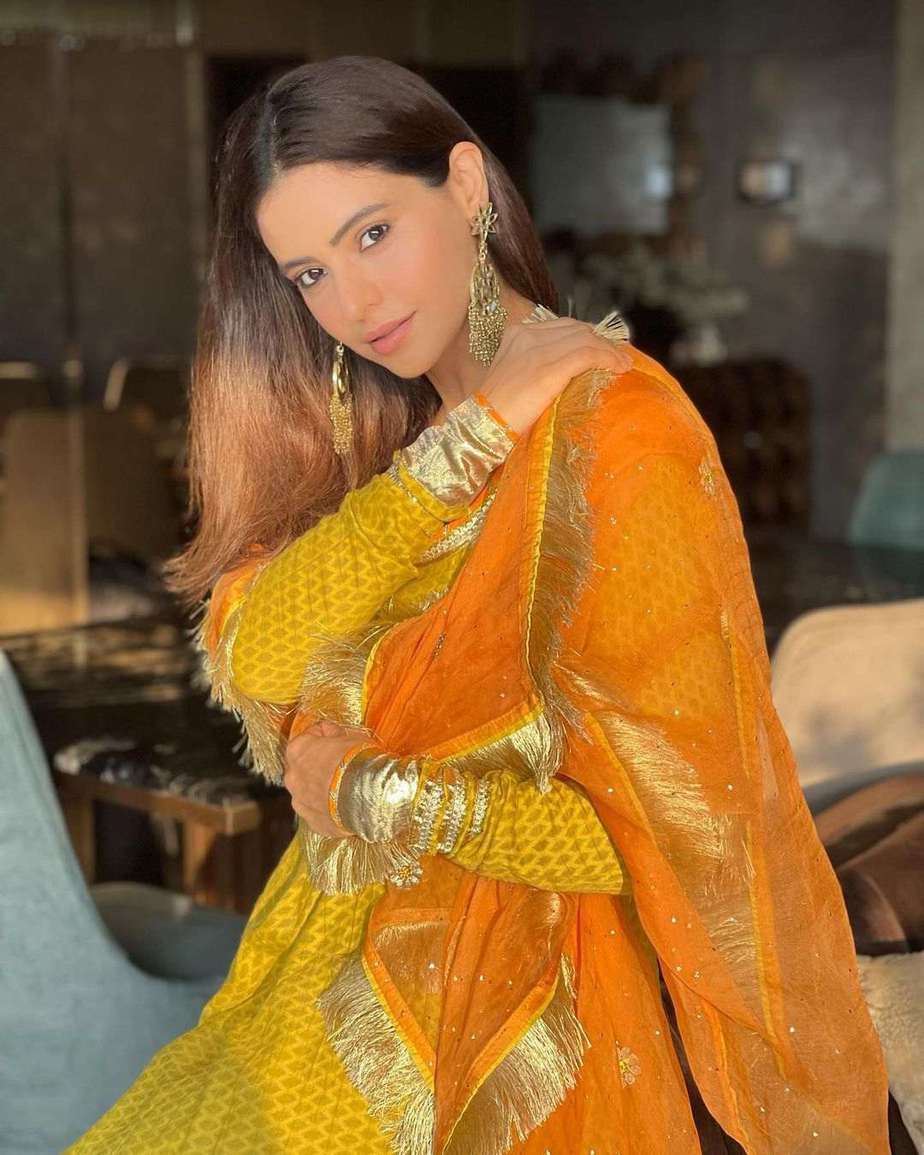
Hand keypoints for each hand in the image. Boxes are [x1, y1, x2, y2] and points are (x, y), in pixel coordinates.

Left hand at [283, 718, 375, 837]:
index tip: (337, 738)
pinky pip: (318, 811)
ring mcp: (300, 802)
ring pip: (308, 791)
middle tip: (342, 764)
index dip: (325, 736)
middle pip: (304, 766)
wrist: (370, 797)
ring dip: (321, 788)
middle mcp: (292, 776)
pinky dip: (328, 808)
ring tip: (344, 788)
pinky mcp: (313, 822)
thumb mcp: (351, 736)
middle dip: (319, 764)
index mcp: (297, 750)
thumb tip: (329, 731)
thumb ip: (334, 732)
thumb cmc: (359, 761)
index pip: (308, 736)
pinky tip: (344, 804)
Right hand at [479, 315, 632, 438]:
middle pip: (577, 328)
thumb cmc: (495, 412)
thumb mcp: (514, 378)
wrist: (482, 425)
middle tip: (617, 358)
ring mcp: (538, 349)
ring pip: (586, 339)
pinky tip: (620, 368)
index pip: (562, 326)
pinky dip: (608, 359)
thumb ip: (536, 365)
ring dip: (609, 351)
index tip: (601, 350)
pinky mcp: (550, 367)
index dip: (586, 336)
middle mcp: (527, 335)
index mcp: (517, 334)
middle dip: (601, 342)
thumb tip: (569, 372)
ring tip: (623, 365)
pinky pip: (589, 354)